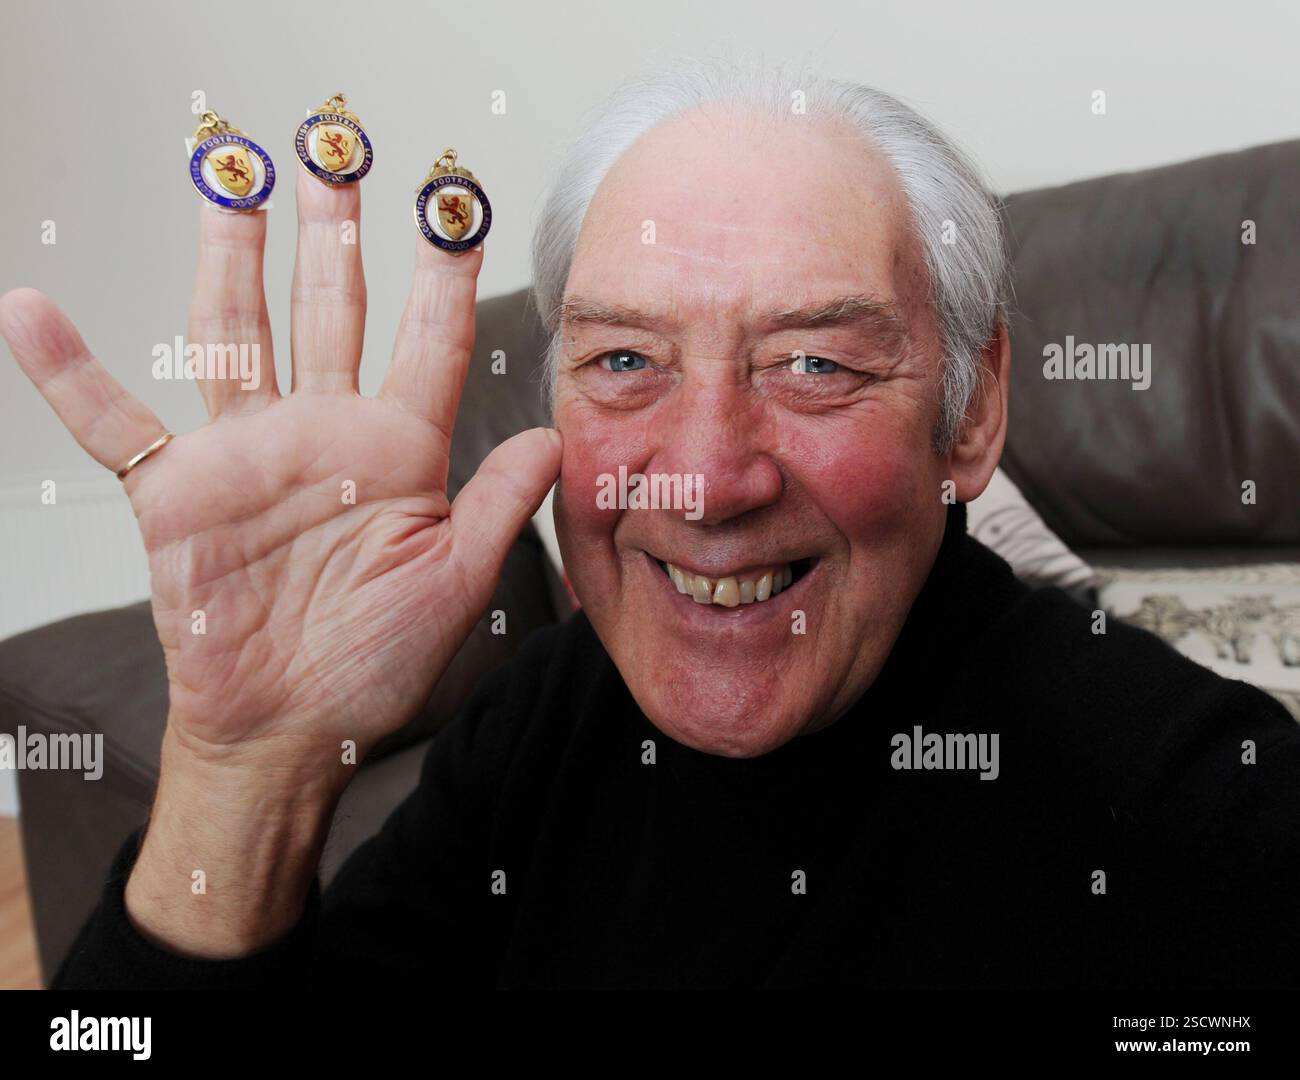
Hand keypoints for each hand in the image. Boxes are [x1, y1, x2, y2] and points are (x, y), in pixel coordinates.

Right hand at [0, 172, 560, 789]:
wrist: (291, 724)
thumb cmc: (375, 663)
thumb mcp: (455, 586)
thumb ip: (496, 507)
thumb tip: (552, 435)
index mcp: (397, 452)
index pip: (427, 342)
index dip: (444, 274)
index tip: (456, 207)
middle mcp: (322, 434)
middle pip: (327, 308)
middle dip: (332, 229)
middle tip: (333, 149)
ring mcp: (246, 455)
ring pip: (235, 332)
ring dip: (230, 256)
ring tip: (227, 176)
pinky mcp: (176, 492)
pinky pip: (111, 423)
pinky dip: (68, 372)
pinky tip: (30, 312)